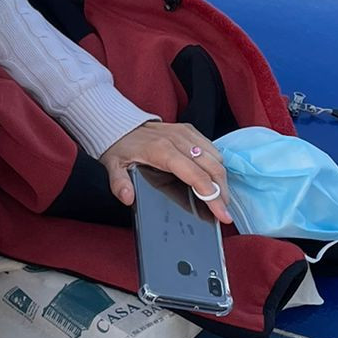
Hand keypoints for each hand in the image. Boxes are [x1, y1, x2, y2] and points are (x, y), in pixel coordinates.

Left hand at [100, 120, 232, 225]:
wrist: (120, 124)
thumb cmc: (120, 146)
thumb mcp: (113, 166)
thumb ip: (119, 183)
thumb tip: (127, 197)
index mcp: (163, 151)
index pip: (197, 176)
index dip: (212, 197)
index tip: (222, 214)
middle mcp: (179, 140)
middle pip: (213, 168)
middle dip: (222, 192)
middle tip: (224, 212)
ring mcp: (186, 134)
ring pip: (216, 158)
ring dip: (222, 179)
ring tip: (220, 198)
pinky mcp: (189, 130)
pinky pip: (211, 147)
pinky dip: (217, 165)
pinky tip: (213, 178)